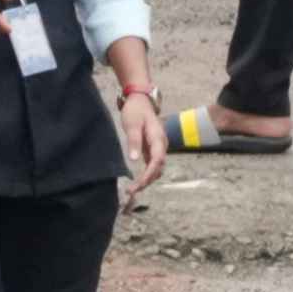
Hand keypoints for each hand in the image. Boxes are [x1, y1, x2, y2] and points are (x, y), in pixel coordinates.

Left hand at [116, 80, 169, 206]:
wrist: (140, 100)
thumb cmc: (135, 111)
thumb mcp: (132, 125)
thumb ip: (134, 142)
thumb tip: (134, 160)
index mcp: (158, 139)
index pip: (157, 161)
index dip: (149, 175)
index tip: (138, 185)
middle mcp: (162, 145)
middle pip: (158, 169)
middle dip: (146, 182)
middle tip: (131, 192)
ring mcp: (158, 148)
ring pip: (156, 169)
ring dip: (146, 180)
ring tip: (132, 190)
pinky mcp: (153, 149)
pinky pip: (153, 165)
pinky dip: (146, 175)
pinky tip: (137, 181)